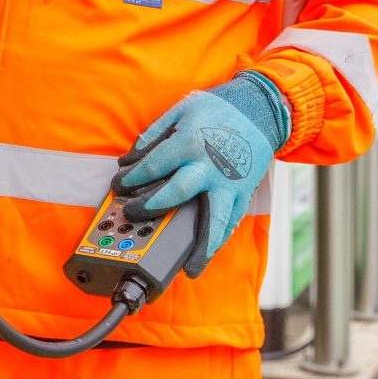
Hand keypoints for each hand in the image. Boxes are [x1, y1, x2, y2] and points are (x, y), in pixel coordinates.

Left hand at [113, 72, 289, 277]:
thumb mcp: (180, 110)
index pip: (154, 166)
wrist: (258, 110)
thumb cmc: (216, 110)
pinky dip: (220, 239)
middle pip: (176, 194)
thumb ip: (154, 134)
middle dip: (150, 207)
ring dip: (202, 246)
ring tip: (190, 268)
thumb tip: (130, 158)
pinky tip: (208, 254)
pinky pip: (232, 221)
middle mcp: (209, 166)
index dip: (132, 178)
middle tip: (132, 214)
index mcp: (190, 143)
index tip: (119, 186)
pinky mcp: (244, 193)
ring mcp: (229, 183)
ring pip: (215, 219)